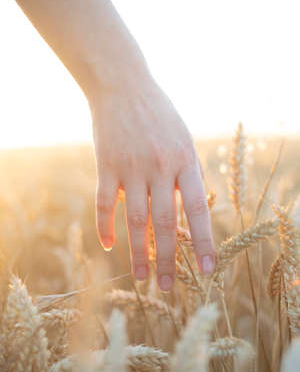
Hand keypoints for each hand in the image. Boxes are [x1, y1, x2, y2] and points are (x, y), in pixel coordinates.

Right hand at [90, 78, 214, 290]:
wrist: (123, 84)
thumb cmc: (160, 116)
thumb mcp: (185, 140)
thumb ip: (190, 175)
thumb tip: (193, 212)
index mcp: (185, 161)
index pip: (198, 210)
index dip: (203, 242)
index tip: (207, 270)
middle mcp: (160, 167)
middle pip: (165, 223)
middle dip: (167, 259)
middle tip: (167, 287)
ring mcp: (131, 166)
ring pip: (135, 220)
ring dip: (138, 252)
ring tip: (142, 278)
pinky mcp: (106, 165)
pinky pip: (104, 203)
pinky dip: (104, 226)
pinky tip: (107, 246)